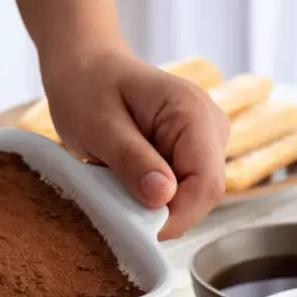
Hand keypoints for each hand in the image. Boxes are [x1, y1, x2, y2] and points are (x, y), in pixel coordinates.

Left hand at [41, 40, 229, 239]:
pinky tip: (125, 180)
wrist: (85, 68)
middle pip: (203, 194)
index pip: (206, 183)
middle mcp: (210, 126)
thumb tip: (163, 197)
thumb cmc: (87, 88)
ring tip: (117, 184)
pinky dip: (151, 196)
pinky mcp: (192, 153)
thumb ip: (132, 160)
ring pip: (192, 196)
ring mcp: (205, 140)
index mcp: (193, 112)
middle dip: (163, 212)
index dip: (176, 216)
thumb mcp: (99, 126)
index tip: (135, 227)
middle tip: (116, 205)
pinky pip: (180, 190)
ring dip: (154, 204)